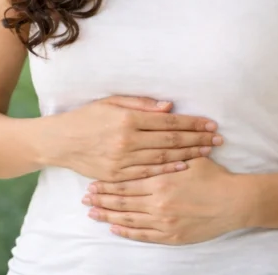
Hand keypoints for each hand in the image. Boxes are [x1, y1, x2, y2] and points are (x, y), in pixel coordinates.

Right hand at [44, 96, 223, 181]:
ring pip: (163, 158)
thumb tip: (169, 107)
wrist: (59, 142)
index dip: (192, 123)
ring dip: (188, 154)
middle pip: (171, 140)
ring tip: (207, 152)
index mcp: (128, 119)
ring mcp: (123, 160)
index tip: (210, 124)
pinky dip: (167, 170)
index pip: (168, 121)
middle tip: (218, 139)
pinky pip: (148, 173)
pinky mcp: (117, 175)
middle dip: (197, 139)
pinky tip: (183, 166)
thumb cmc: (86, 117)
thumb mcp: (111, 102)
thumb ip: (141, 104)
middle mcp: (127, 140)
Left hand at [82, 156, 247, 244]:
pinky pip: (142, 235)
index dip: (108, 182)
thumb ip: (173, 144)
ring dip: (108, 216)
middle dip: (102, 199)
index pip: (127, 181)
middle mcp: (159, 202)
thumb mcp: (193, 157)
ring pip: (129, 219)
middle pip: (123, 200)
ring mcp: (164, 221)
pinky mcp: (170, 236)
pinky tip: (115, 228)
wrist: (235, 203)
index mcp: (162, 180)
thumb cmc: (215, 177)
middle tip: (85, 198)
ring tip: (92, 213)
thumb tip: (162, 125)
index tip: (92, 181)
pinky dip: (126, 232)